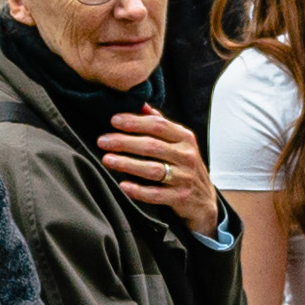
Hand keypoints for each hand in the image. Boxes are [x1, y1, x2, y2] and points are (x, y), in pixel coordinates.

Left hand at [95, 104, 214, 227]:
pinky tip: (122, 185)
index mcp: (185, 138)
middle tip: (102, 141)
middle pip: (152, 146)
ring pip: (152, 169)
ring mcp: (184, 178)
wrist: (203, 200)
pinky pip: (156, 194)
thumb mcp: (179, 142)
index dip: (135, 122)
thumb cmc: (184, 165)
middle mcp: (187, 156)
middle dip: (124, 142)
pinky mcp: (180, 197)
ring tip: (106, 160)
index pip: (158, 125)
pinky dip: (138, 190)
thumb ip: (161, 124)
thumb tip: (140, 104)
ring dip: (127, 164)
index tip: (113, 120)